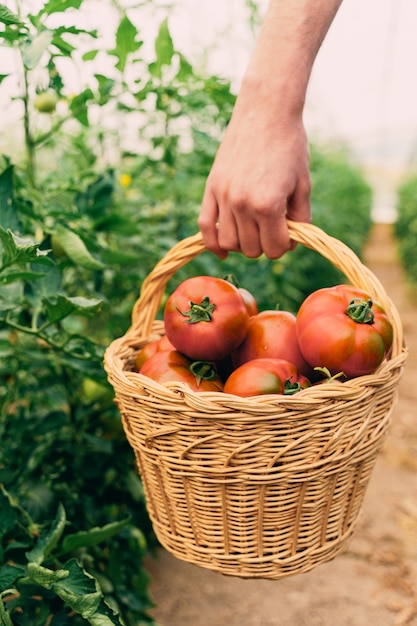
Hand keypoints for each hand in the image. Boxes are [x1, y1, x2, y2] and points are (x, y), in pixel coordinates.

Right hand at [198, 93, 311, 259]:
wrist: (266, 111)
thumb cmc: (290, 146)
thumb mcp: (304, 184)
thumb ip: (300, 218)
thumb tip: (291, 244)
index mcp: (268, 205)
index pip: (275, 249)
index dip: (285, 245)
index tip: (289, 231)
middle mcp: (242, 204)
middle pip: (252, 250)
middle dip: (265, 244)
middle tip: (273, 227)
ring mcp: (224, 197)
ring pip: (229, 243)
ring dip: (243, 244)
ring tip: (254, 230)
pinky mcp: (211, 188)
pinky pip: (205, 227)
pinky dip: (212, 244)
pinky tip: (222, 251)